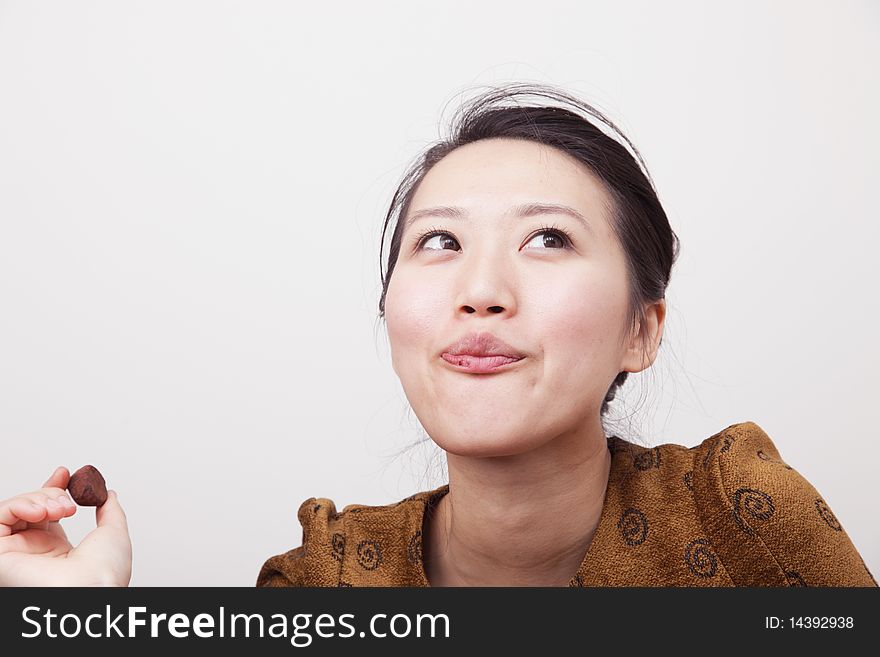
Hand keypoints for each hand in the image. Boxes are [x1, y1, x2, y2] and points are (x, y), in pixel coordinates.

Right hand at [0, 466, 131, 585]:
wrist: (91, 590)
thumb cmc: (105, 572)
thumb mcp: (113, 533)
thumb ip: (109, 511)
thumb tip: (107, 495)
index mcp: (57, 552)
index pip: (44, 513)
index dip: (51, 490)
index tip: (65, 474)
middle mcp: (32, 552)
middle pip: (28, 508)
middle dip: (49, 493)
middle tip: (68, 503)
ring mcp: (15, 553)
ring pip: (13, 510)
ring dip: (38, 499)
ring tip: (59, 509)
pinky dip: (18, 505)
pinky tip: (41, 511)